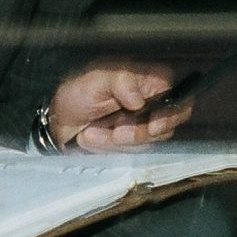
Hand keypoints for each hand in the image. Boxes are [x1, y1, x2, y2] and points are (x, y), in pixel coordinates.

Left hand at [48, 65, 190, 150]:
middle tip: (114, 131)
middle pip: (164, 128)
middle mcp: (151, 106)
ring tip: (91, 131)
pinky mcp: (130, 146)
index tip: (153, 127)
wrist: (58, 120)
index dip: (169, 116)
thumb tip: (138, 98)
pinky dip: (107, 149)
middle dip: (135, 134)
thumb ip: (119, 82)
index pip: (177, 100)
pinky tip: (91, 138)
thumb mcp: (95, 80)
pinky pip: (128, 155)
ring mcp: (142, 128)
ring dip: (114, 142)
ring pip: (145, 144)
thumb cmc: (78, 93)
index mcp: (148, 83)